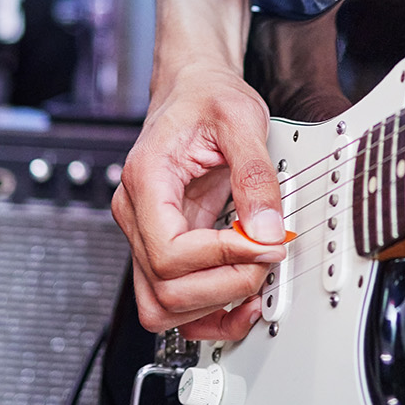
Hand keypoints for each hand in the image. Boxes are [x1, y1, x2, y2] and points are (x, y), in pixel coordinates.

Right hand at [112, 60, 286, 338]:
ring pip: (161, 306)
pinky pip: (172, 301)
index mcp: (146, 182)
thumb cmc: (206, 99)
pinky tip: (239, 300)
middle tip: (266, 258)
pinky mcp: (164, 248)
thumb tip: (268, 228)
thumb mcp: (241, 120)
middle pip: (165, 290)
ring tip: (254, 280)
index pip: (170, 253)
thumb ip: (255, 175)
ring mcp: (146, 236)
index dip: (223, 258)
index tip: (265, 243)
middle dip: (225, 285)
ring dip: (213, 307)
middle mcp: (137, 215)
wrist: (193, 90)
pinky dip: (206, 313)